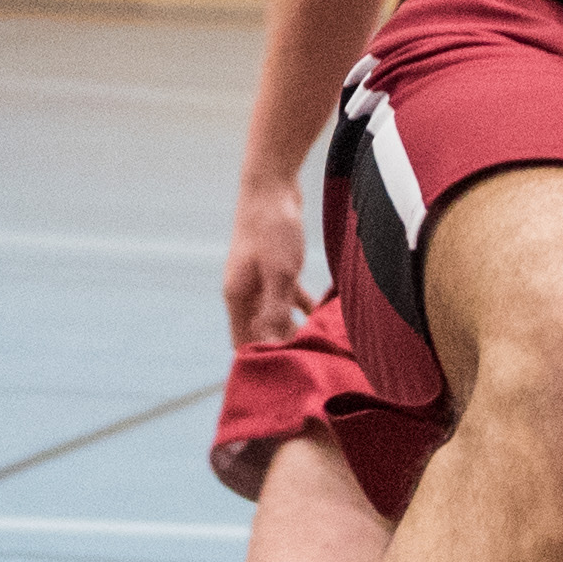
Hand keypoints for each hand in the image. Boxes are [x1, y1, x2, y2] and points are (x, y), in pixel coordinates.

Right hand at [225, 185, 308, 349]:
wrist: (272, 184)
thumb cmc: (273, 228)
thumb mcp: (279, 273)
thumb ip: (276, 310)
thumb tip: (270, 344)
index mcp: (237, 296)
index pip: (243, 341)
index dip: (259, 361)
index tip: (284, 377)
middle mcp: (245, 290)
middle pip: (261, 331)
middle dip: (282, 347)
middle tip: (310, 364)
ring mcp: (259, 278)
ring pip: (277, 314)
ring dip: (295, 327)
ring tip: (319, 344)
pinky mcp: (275, 266)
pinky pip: (289, 295)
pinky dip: (304, 305)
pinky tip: (324, 313)